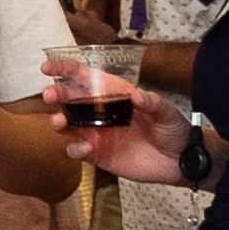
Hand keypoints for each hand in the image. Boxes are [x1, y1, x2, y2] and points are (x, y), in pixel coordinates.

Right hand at [41, 54, 191, 184]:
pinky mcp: (98, 154)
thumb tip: (136, 96)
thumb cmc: (174, 130)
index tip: (48, 68)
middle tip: (50, 95)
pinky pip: (76, 150)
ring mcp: (97, 133)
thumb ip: (151, 102)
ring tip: (60, 121)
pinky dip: (75, 149)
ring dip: (58, 121)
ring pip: (67, 124)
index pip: (85, 78)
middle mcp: (101, 112)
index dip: (65, 70)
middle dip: (55, 94)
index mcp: (114, 95)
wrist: (181, 161)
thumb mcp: (166, 112)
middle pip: (69, 99)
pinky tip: (86, 148)